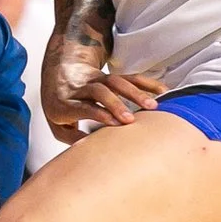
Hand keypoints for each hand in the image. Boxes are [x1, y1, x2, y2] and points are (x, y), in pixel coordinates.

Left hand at [45, 69, 166, 144]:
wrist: (59, 71)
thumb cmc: (60, 105)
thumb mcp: (57, 124)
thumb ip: (71, 138)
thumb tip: (90, 150)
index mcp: (64, 102)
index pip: (82, 106)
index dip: (98, 113)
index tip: (114, 123)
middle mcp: (81, 88)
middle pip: (99, 91)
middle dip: (116, 104)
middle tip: (131, 119)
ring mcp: (97, 80)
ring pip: (116, 81)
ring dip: (134, 92)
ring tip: (152, 106)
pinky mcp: (111, 77)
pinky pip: (130, 77)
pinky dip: (147, 83)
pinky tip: (163, 91)